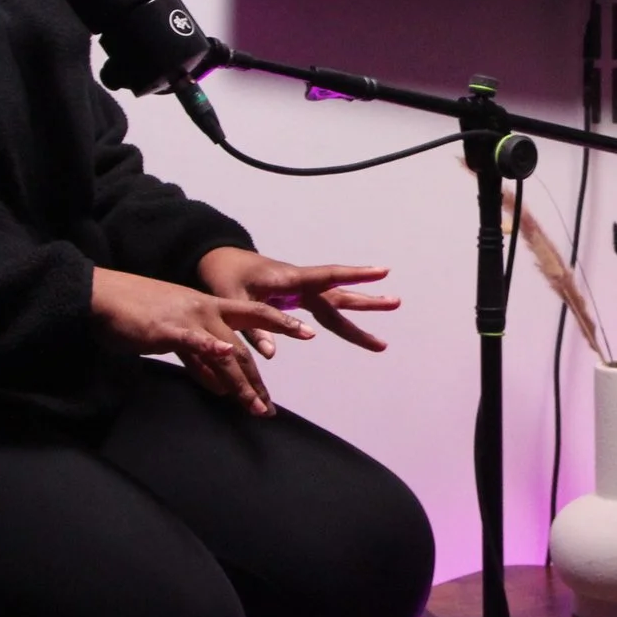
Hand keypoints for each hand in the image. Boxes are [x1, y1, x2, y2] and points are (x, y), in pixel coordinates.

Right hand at [89, 266, 309, 416]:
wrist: (104, 296)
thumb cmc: (138, 315)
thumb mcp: (177, 338)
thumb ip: (200, 358)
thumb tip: (219, 385)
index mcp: (210, 308)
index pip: (254, 316)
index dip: (282, 323)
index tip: (308, 333)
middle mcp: (206, 311)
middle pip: (243, 348)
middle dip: (258, 382)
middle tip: (269, 408)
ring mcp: (190, 319)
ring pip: (225, 353)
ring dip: (241, 384)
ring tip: (255, 407)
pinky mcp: (168, 328)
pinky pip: (193, 341)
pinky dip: (209, 349)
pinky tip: (224, 357)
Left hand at [197, 248, 399, 354]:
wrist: (219, 262)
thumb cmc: (224, 278)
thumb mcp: (231, 301)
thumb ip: (251, 328)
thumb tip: (272, 354)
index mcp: (288, 279)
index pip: (326, 276)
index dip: (354, 275)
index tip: (381, 272)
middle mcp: (300, 283)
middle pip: (339, 293)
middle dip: (367, 299)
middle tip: (396, 302)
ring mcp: (300, 291)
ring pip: (336, 302)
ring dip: (362, 309)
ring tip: (388, 316)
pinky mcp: (297, 298)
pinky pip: (324, 309)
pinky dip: (342, 318)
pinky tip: (357, 330)